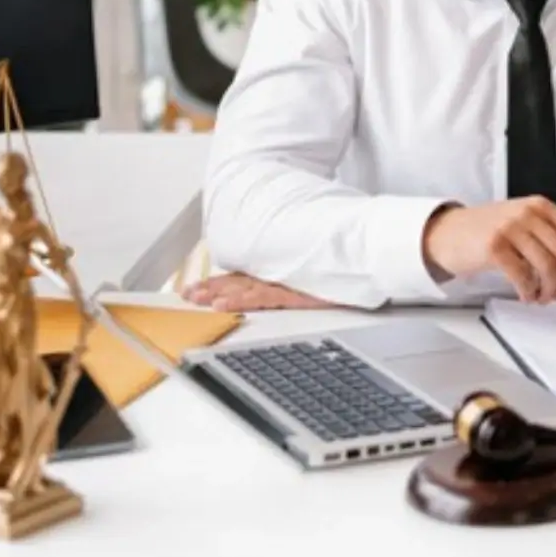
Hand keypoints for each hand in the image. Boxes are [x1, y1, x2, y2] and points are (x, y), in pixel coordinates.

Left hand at [181, 273, 334, 311]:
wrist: (367, 250)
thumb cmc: (347, 258)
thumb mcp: (319, 264)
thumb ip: (298, 270)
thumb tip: (288, 276)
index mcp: (283, 267)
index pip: (246, 275)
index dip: (221, 281)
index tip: (199, 288)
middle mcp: (281, 273)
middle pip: (240, 280)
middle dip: (212, 287)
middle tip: (188, 295)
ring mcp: (287, 280)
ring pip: (244, 288)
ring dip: (218, 294)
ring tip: (196, 299)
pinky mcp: (294, 291)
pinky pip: (261, 297)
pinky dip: (240, 301)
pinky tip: (222, 306)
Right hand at [421, 197, 555, 303]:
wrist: (447, 232)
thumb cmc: (486, 230)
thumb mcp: (522, 221)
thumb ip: (547, 235)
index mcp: (541, 206)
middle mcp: (528, 213)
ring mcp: (511, 228)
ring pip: (548, 267)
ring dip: (549, 290)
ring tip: (541, 297)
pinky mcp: (494, 247)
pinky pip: (524, 276)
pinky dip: (529, 292)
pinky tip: (525, 295)